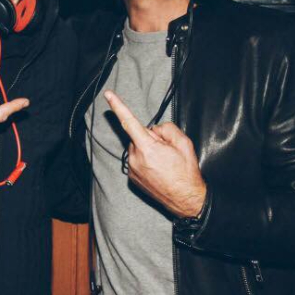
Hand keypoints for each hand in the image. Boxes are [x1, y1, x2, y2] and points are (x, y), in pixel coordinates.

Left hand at [104, 91, 205, 217]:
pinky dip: (146, 161)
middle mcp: (135, 159)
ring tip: (164, 163)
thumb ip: (167, 129)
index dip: (118, 106)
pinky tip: (158, 170)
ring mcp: (132, 170)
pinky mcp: (132, 178)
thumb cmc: (186, 172)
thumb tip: (155, 130)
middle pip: (139, 136)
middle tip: (167, 151)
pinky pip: (137, 160)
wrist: (186, 200)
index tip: (108, 94)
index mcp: (148, 148)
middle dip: (151, 138)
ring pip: (138, 148)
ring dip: (148, 150)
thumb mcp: (184, 143)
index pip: (129, 121)